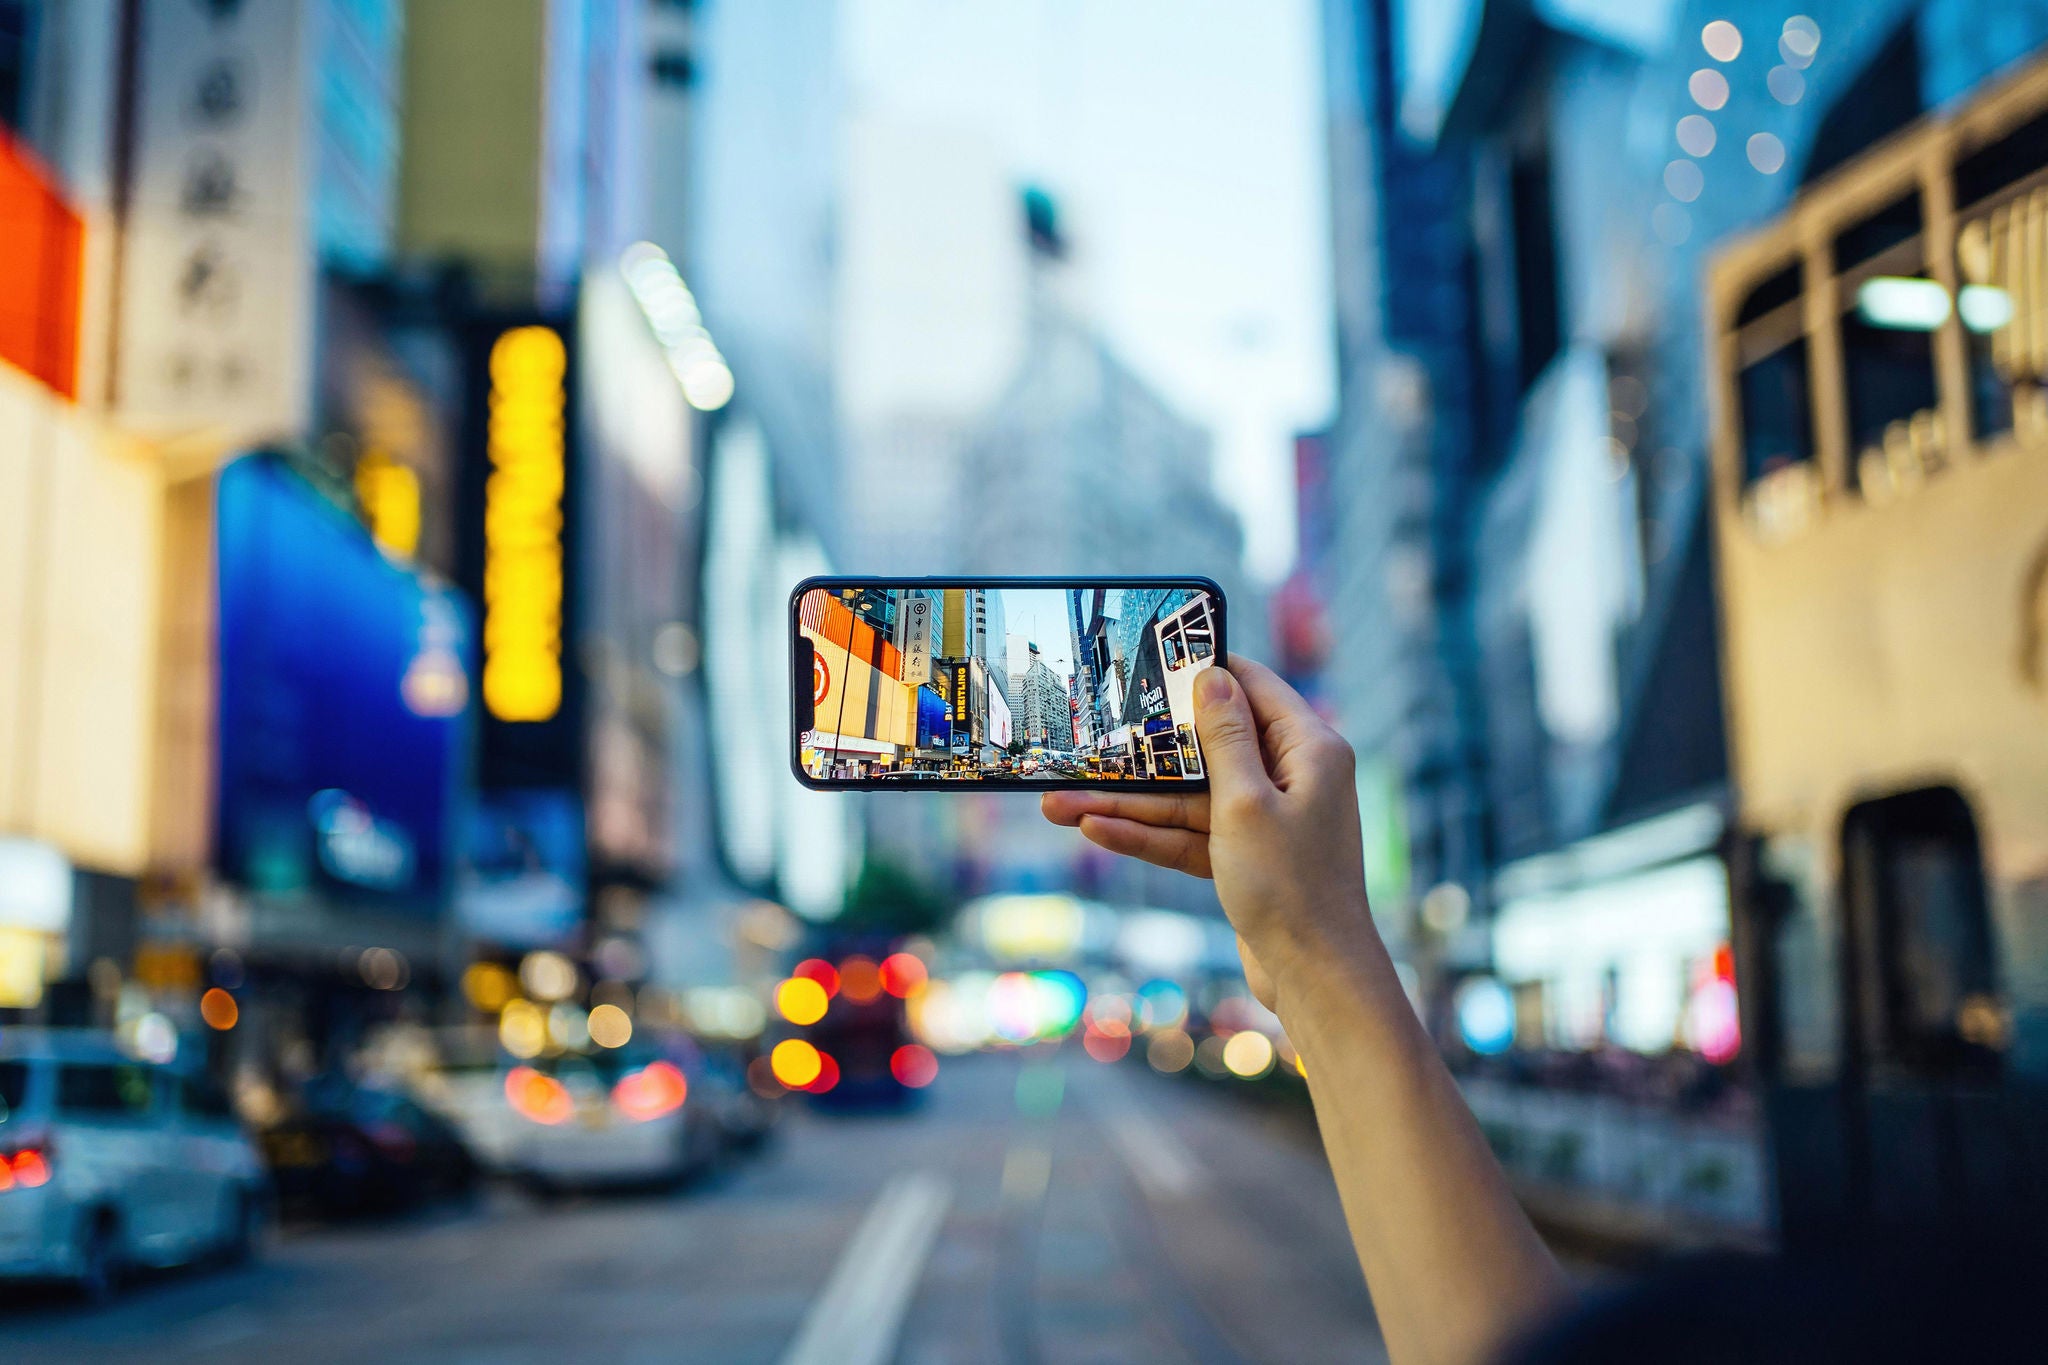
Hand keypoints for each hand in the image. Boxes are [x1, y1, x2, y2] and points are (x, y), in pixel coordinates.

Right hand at [1042, 655, 1379, 1014]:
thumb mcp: (1246, 802)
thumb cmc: (1292, 887)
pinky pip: (1191, 836)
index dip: (1201, 672)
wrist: (1317, 980)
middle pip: (1206, 749)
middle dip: (1142, 755)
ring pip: (1187, 800)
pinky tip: (1095, 830)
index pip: (1252, 687)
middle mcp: (1291, 776)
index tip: (1149, 660)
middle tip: (1085, 741)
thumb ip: (1225, 737)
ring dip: (1128, 805)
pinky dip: (1149, 837)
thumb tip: (1212, 676)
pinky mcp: (1246, 857)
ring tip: (1059, 804)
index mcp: (1309, 749)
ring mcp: (1267, 820)